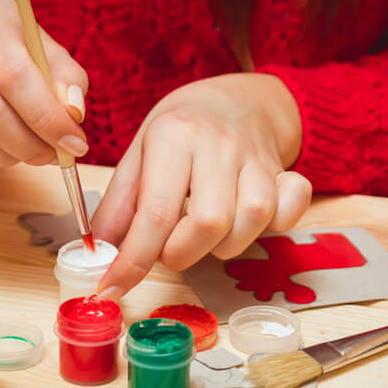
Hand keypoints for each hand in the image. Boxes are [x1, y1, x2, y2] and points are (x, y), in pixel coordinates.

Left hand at [93, 73, 312, 298]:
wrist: (235, 99)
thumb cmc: (179, 133)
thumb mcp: (136, 157)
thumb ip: (117, 206)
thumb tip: (97, 253)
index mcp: (173, 136)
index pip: (155, 214)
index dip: (133, 261)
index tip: (111, 288)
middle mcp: (218, 144)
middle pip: (208, 224)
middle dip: (181, 254)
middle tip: (167, 248)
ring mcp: (256, 158)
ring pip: (250, 222)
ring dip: (222, 247)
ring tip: (202, 234)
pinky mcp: (284, 172)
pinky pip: (290, 209)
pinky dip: (274, 225)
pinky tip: (247, 222)